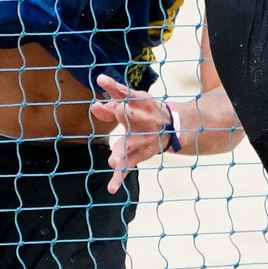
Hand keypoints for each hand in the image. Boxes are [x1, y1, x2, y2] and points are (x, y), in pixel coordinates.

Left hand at [93, 74, 176, 193]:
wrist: (174, 128)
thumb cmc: (145, 110)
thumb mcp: (132, 102)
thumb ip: (111, 103)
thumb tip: (94, 105)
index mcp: (141, 102)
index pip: (125, 92)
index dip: (112, 86)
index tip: (100, 80)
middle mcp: (144, 120)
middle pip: (131, 117)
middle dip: (123, 114)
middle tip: (117, 110)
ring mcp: (143, 140)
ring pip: (130, 146)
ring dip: (121, 153)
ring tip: (113, 161)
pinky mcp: (141, 155)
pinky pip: (128, 167)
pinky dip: (119, 178)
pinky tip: (111, 188)